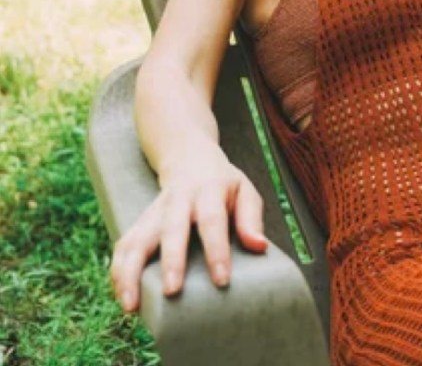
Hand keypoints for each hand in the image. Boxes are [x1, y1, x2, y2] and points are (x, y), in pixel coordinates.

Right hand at [110, 144, 267, 312]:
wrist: (189, 158)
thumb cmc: (222, 183)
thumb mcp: (244, 190)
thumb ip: (251, 218)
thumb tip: (259, 247)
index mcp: (209, 190)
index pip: (213, 220)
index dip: (217, 250)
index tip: (222, 280)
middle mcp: (178, 200)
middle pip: (172, 228)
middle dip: (171, 260)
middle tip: (172, 291)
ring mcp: (154, 210)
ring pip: (137, 239)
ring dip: (130, 272)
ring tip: (131, 306)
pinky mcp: (139, 222)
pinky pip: (123, 246)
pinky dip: (118, 272)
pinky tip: (123, 298)